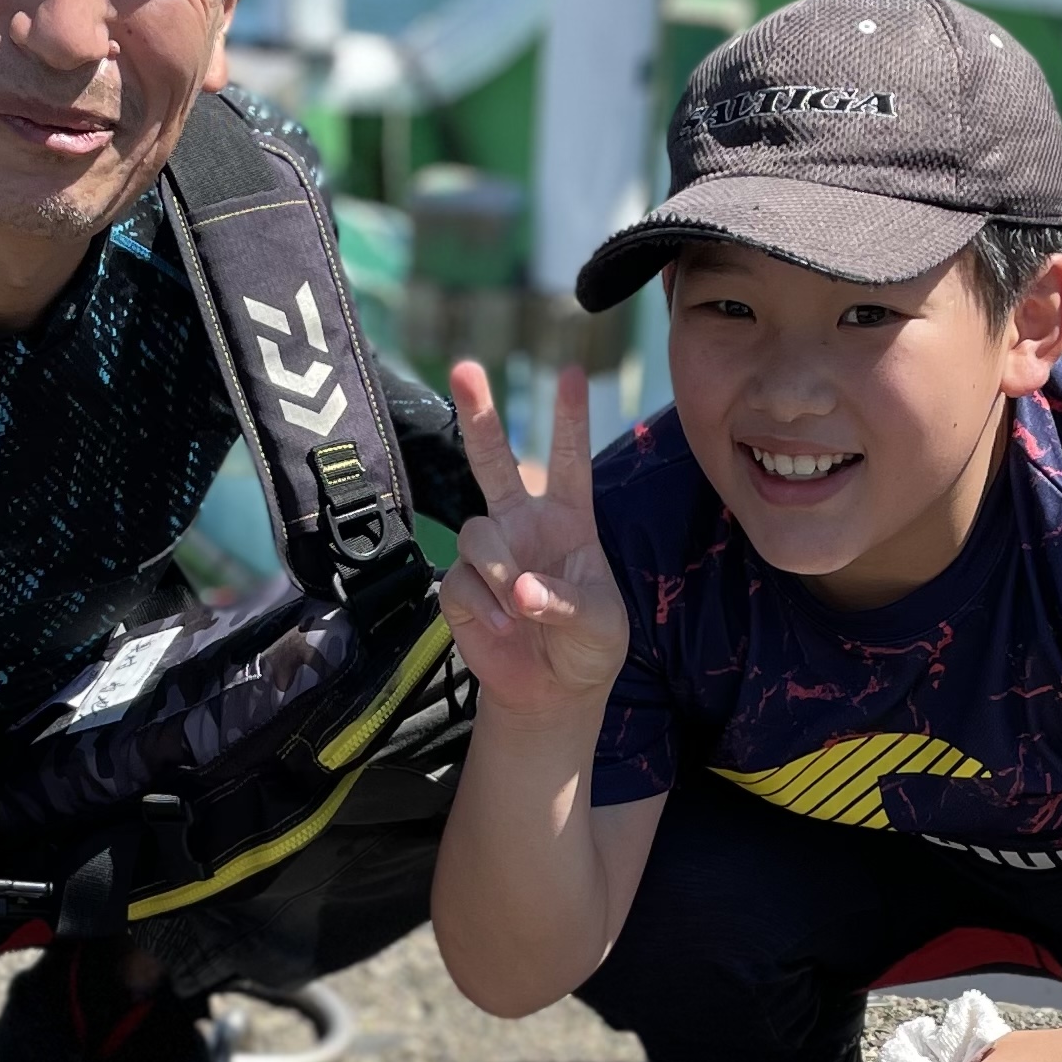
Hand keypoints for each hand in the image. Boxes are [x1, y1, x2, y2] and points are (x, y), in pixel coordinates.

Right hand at [438, 359, 629, 720]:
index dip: (569, 419)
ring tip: (520, 610)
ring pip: (475, 533)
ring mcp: (488, 552)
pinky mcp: (459, 587)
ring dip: (497, 570)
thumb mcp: (601, 626)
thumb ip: (566, 602)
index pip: (570, 460)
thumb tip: (519, 590)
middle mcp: (523, 523)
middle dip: (479, 414)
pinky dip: (483, 608)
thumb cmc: (588, 647)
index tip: (569, 373)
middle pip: (494, 459)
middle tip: (463, 368)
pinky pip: (460, 582)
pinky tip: (504, 629)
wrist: (552, 693)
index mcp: (569, 520)